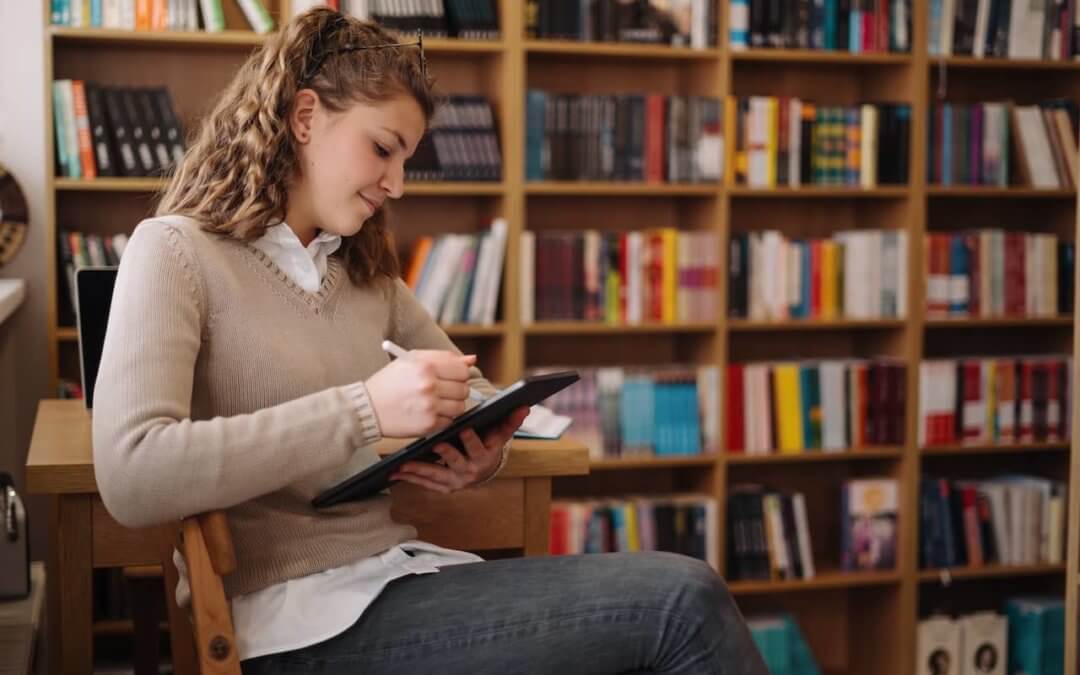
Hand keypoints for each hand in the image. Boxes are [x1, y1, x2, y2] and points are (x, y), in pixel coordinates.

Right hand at [365, 350, 475, 437]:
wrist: (367, 408)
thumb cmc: (389, 382)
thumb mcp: (411, 360)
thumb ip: (443, 358)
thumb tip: (471, 360)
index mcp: (426, 366)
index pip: (462, 370)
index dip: (459, 374)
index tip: (452, 377)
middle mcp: (429, 386)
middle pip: (463, 389)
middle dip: (455, 390)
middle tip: (441, 391)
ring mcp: (429, 406)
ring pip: (460, 406)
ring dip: (451, 405)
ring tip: (434, 402)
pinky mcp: (428, 424)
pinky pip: (450, 421)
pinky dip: (442, 418)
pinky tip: (428, 413)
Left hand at [390, 406, 529, 492]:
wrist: (482, 469)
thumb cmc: (487, 445)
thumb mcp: (499, 435)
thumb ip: (510, 421)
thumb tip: (524, 407)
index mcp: (484, 457)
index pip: (478, 448)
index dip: (471, 439)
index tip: (463, 428)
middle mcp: (470, 472)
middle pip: (455, 463)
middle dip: (444, 455)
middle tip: (434, 445)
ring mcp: (455, 481)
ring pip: (436, 476)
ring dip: (419, 470)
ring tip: (402, 464)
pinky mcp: (443, 486)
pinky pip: (425, 483)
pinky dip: (411, 478)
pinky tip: (397, 471)